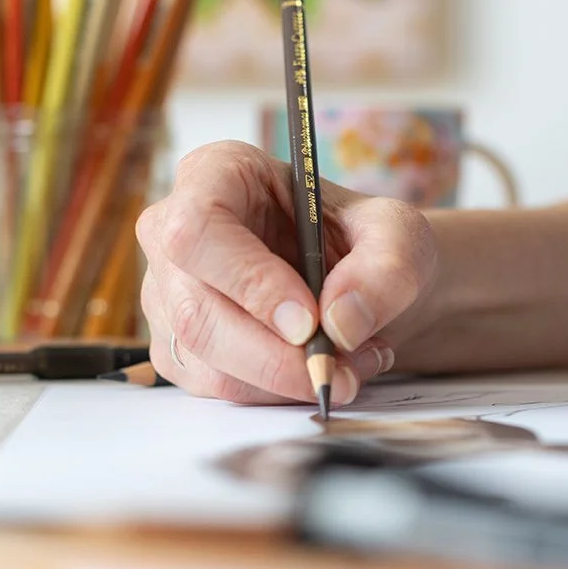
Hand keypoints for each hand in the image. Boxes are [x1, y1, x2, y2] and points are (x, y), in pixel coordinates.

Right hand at [136, 141, 437, 404]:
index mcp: (215, 175)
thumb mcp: (399, 236)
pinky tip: (319, 370)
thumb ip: (385, 270)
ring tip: (349, 364)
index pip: (197, 229)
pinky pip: (217, 389)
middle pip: (195, 311)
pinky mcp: (178, 348)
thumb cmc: (365, 242)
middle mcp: (173, 231)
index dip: (248, 282)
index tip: (308, 321)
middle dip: (273, 357)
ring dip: (284, 380)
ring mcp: (168, 295)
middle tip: (337, 368)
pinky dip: (276, 393)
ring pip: (206, 362)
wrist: (358, 283)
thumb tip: (340, 322)